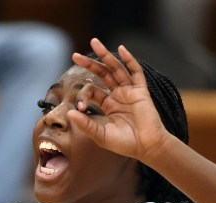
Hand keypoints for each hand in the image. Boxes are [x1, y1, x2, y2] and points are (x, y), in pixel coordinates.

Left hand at [69, 38, 170, 161]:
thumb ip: (86, 124)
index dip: (84, 94)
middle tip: (75, 55)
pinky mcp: (141, 91)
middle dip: (89, 64)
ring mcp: (129, 92)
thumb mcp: (100, 135)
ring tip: (94, 43)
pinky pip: (136, 72)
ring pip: (116, 69)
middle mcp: (118, 96)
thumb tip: (69, 113)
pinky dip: (129, 60)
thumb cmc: (124, 144)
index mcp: (108, 105)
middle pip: (102, 74)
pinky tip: (121, 49)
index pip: (93, 91)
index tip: (80, 105)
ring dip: (106, 56)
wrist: (146, 147)